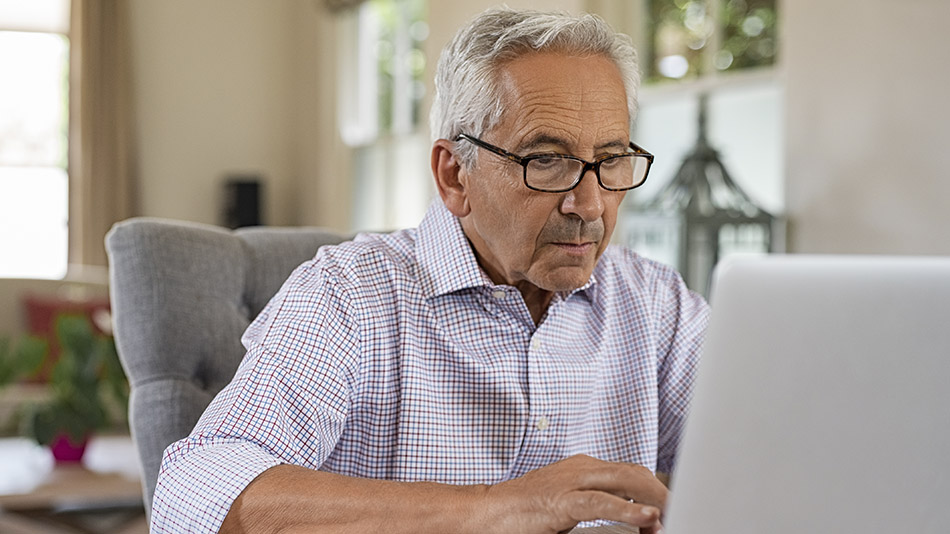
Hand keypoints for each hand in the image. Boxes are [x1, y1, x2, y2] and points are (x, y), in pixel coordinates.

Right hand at [480, 454, 667, 533]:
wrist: (484, 513)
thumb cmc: (523, 513)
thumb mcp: (567, 506)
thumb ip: (598, 507)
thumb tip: (635, 520)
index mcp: (583, 468)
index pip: (631, 472)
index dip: (655, 489)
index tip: (673, 507)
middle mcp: (580, 468)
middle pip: (634, 473)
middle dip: (662, 491)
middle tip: (684, 510)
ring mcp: (570, 481)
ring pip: (623, 481)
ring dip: (653, 498)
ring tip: (674, 513)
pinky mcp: (560, 501)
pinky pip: (598, 502)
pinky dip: (627, 510)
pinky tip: (647, 518)